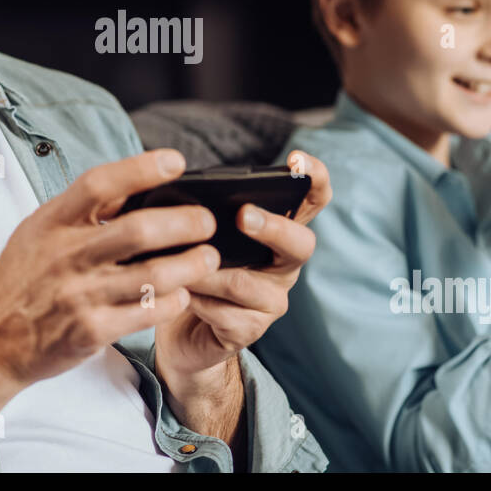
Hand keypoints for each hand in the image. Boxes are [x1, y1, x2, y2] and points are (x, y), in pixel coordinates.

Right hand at [0, 148, 218, 389]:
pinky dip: (173, 301)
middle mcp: (65, 256)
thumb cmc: (23, 279)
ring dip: (190, 265)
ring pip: (152, 276)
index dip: (141, 168)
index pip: (99, 184)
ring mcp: (79, 295)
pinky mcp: (91, 331)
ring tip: (209, 257)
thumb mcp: (39, 232)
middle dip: (184, 223)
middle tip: (207, 221)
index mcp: (52, 222)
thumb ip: (83, 210)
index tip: (177, 162)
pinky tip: (183, 293)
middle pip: (138, 231)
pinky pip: (147, 313)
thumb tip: (137, 183)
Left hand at [153, 150, 331, 394]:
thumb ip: (207, 216)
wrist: (180, 331)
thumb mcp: (202, 236)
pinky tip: (179, 295)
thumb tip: (191, 200)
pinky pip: (225, 314)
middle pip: (300, 244)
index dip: (313, 178)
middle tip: (242, 216)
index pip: (313, 201)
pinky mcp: (250, 331)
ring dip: (208, 272)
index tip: (295, 160)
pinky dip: (197, 301)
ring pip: (246, 283)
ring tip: (177, 264)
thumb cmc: (195, 268)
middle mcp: (284, 266)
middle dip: (272, 227)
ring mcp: (272, 301)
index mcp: (278, 233)